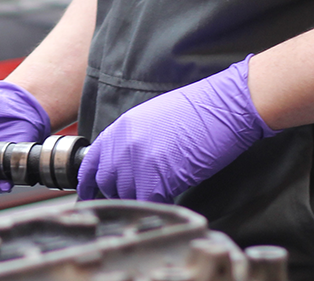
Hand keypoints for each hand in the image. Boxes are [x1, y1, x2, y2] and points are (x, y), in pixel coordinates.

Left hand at [77, 57, 274, 201]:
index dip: (89, 183)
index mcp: (121, 127)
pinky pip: (148, 203)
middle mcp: (124, 144)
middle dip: (118, 194)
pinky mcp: (157, 178)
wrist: (224, 106)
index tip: (88, 195)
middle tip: (134, 197)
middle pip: (108, 183)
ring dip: (140, 200)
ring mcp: (139, 161)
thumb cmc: (199, 111)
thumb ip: (133, 140)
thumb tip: (128, 164)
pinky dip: (156, 207)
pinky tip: (168, 201)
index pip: (92, 162)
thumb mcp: (153, 118)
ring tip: (157, 196)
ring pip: (127, 196)